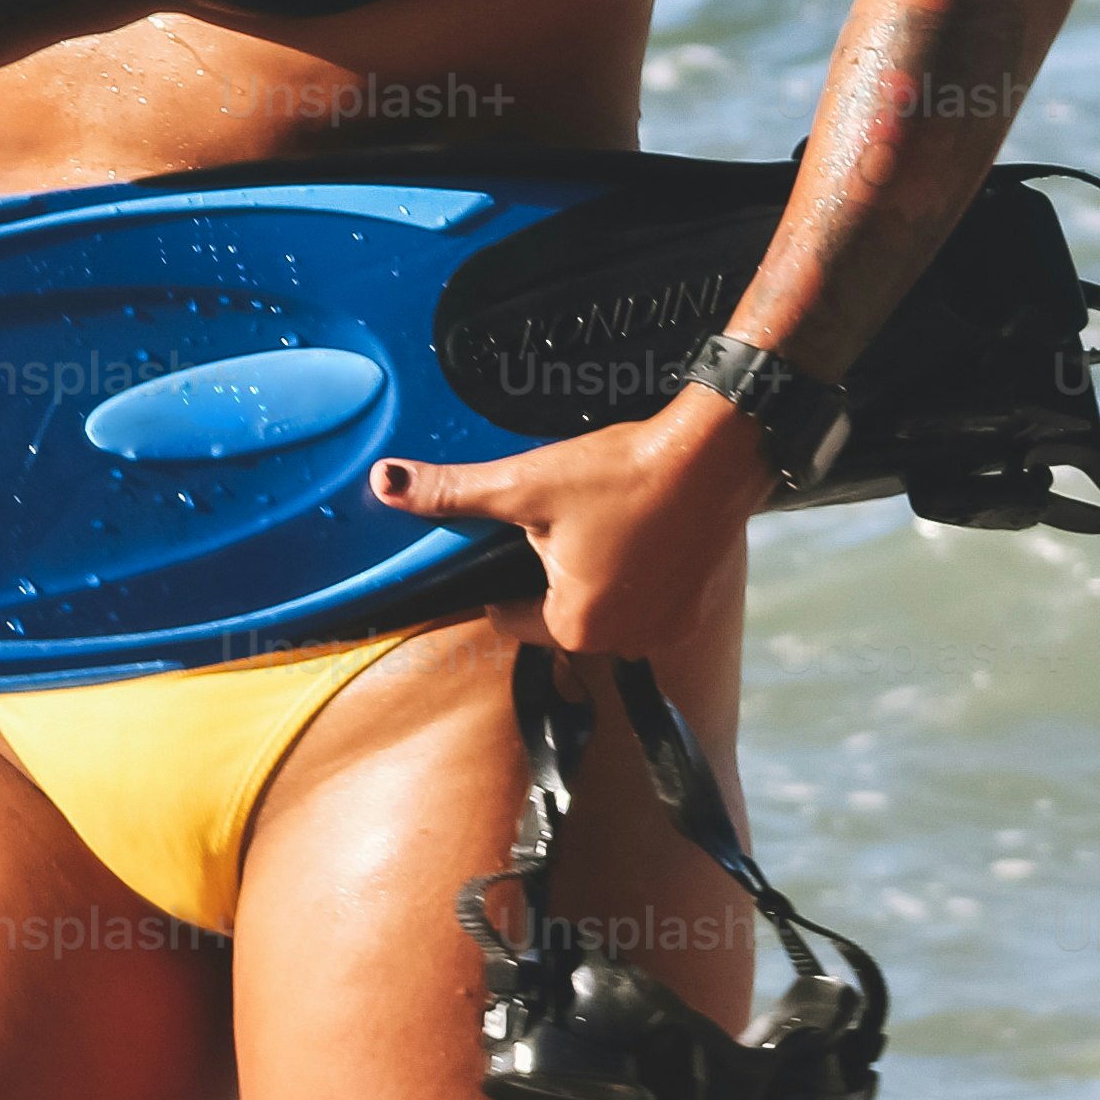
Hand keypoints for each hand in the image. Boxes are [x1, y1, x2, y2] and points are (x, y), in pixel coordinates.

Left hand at [368, 388, 770, 657]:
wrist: (715, 455)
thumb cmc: (620, 472)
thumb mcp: (525, 482)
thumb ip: (452, 493)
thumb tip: (384, 483)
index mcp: (572, 627)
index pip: (507, 618)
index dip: (505, 572)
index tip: (528, 530)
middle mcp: (621, 644)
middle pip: (556, 614)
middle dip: (553, 572)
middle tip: (571, 518)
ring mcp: (664, 632)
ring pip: (602, 608)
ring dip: (597, 576)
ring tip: (608, 521)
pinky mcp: (695, 612)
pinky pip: (645, 602)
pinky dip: (638, 575)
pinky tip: (642, 531)